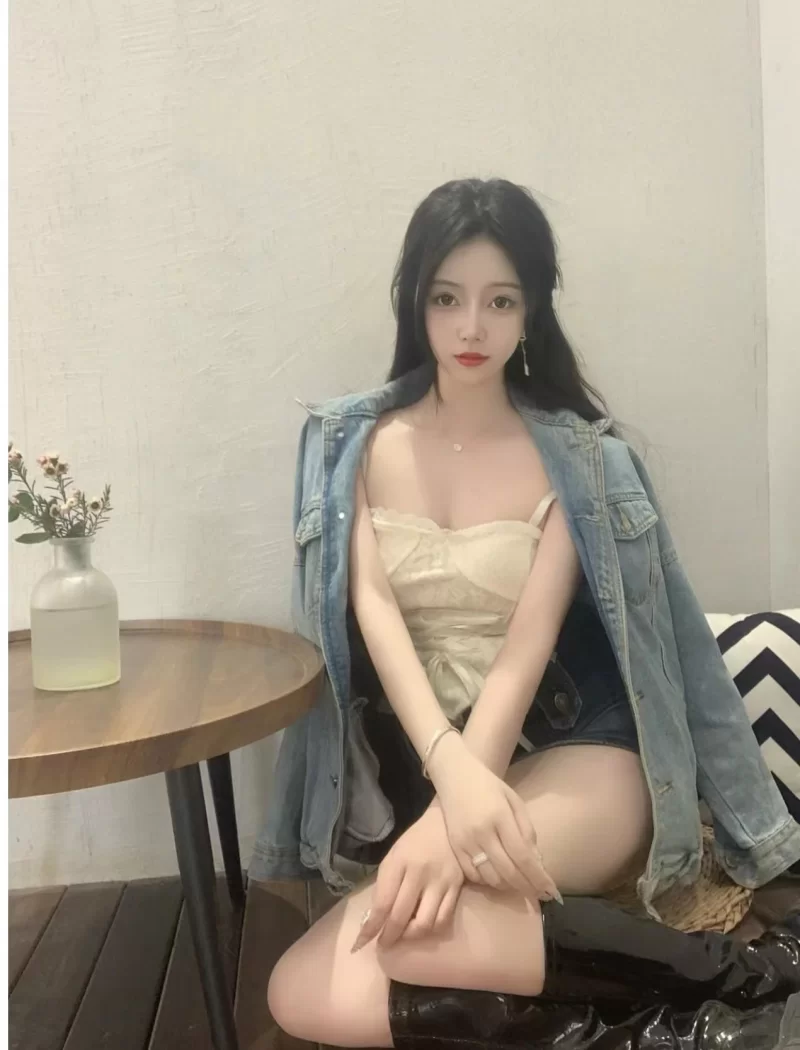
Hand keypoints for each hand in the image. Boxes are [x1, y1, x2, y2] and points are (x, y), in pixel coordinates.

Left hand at [351, 805, 463, 952]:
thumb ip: (385, 885)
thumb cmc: (415, 841)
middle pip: (401, 917)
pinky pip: (443, 920)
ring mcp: (439, 882)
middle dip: (388, 937)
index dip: (371, 928)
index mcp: (398, 863)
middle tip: (383, 944)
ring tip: (403, 936)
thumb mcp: (393, 856)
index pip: (382, 903)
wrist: (446, 824)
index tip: (361, 943)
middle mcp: (418, 874)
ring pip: (424, 923)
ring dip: (410, 937)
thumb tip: (376, 918)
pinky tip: (423, 928)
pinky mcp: (455, 888)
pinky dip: (430, 930)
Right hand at [430, 741, 560, 903]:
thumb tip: (538, 863)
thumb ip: (527, 831)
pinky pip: (473, 875)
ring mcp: (465, 841)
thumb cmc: (490, 787)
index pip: (522, 856)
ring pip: (490, 878)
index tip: (551, 892)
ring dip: (508, 886)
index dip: (538, 877)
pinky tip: (498, 875)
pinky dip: (488, 881)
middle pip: (508, 872)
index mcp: (500, 817)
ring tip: (520, 883)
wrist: (455, 776)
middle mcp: (481, 832)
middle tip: (539, 895)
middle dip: (527, 887)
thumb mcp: (515, 801)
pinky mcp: (454, 847)